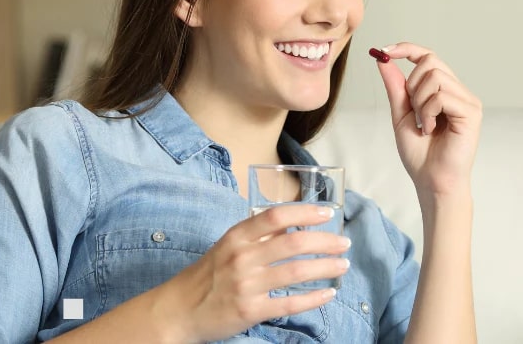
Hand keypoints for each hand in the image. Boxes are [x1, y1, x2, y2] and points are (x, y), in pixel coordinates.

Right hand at [163, 204, 350, 342]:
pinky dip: (313, 298)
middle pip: (294, 243)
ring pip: (297, 272)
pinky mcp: (250, 311)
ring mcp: (246, 285)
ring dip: (326, 267)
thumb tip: (293, 226)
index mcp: (236, 237)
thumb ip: (257, 237)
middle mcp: (242, 257)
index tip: (326, 213)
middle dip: (325, 241)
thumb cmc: (206, 276)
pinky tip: (328, 294)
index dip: (304, 212)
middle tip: (344, 243)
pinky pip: (290, 303)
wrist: (179, 310)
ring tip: (342, 265)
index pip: (275, 216)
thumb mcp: (227, 247)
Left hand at [373, 42, 481, 196]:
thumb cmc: (419, 152)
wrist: (430, 179)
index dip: (406, 49)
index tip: (383, 51)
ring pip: (435, 77)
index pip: (428, 56)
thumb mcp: (400, 114)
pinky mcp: (471, 112)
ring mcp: (467, 100)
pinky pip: (442, 96)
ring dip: (419, 102)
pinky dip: (428, 112)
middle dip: (412, 85)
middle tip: (413, 112)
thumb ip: (396, 87)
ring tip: (423, 124)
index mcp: (443, 90)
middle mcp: (458, 91)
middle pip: (430, 61)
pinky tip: (430, 129)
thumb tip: (383, 60)